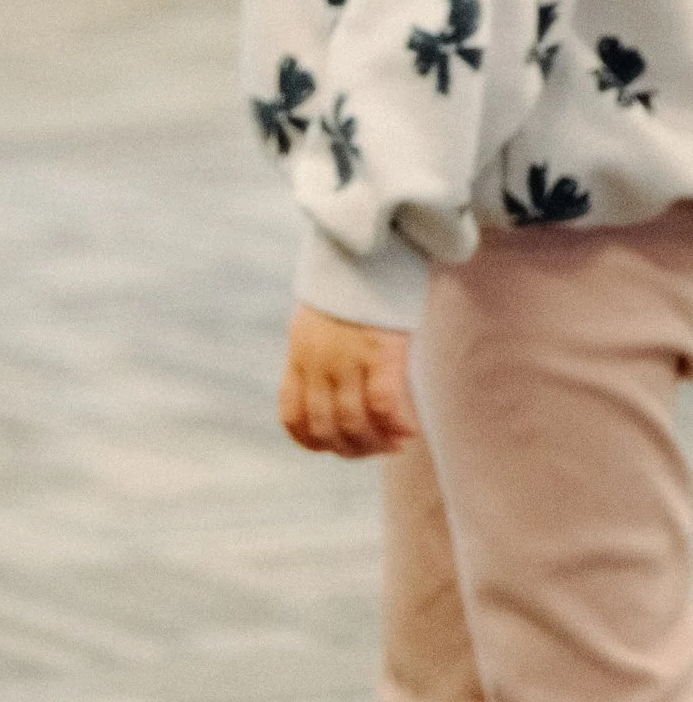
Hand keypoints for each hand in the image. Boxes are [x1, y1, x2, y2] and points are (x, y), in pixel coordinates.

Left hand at [279, 302, 418, 457]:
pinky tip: (409, 430)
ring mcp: (347, 358)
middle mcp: (317, 363)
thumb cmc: (346, 291)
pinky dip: (397, 426)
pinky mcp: (380, 352)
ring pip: (354, 423)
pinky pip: (384, 404)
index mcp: (298, 358)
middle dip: (351, 449)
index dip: (313, 442)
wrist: (362, 252)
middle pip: (325, 428)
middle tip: (376, 448)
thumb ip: (315, 359)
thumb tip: (327, 394)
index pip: (292, 418)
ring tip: (394, 443)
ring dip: (376, 444)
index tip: (338, 445)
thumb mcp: (313, 324)